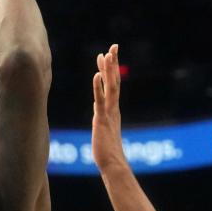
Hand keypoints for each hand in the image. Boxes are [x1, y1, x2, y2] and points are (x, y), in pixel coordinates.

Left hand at [91, 44, 127, 173]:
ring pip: (110, 88)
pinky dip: (98, 88)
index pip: (113, 86)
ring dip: (108, 71)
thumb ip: (102, 120)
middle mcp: (112, 109)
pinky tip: (96, 75)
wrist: (112, 164)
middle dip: (113, 64)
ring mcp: (108, 113)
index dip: (110, 70)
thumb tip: (98, 112)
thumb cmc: (107, 152)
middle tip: (113, 46)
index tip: (108, 55)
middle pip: (114, 81)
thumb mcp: (103, 130)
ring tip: (106, 55)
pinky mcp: (101, 120)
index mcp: (113, 110)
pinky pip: (100, 101)